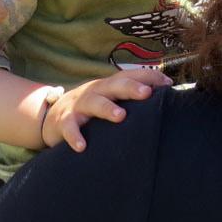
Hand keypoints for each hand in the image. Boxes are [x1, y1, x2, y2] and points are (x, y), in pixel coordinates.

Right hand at [41, 68, 171, 151]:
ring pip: (95, 103)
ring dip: (107, 108)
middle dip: (132, 87)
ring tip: (120, 116)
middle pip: (116, 85)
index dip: (149, 77)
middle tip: (147, 93)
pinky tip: (82, 146)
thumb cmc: (92, 106)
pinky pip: (70, 127)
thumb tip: (165, 95)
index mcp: (111, 85)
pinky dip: (75, 136)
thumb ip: (131, 96)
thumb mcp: (110, 97)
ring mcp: (80, 104)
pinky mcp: (64, 120)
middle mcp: (97, 90)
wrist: (53, 114)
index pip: (132, 75)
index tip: (167, 84)